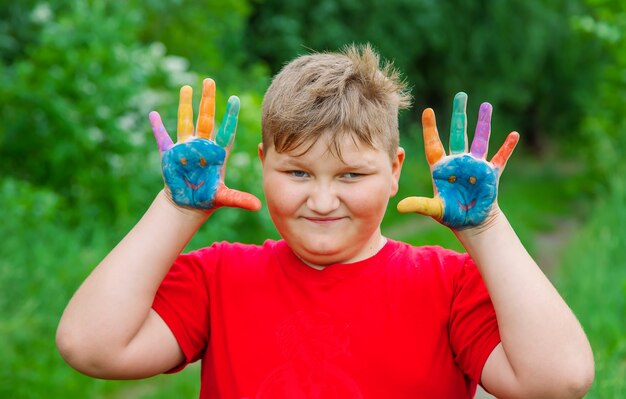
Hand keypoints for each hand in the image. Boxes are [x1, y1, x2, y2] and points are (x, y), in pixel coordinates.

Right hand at [149, 78, 260, 210]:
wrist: (189, 204)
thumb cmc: (208, 199)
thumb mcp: (225, 198)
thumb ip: (239, 199)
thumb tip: (258, 207)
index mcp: (217, 153)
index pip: (225, 131)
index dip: (229, 116)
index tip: (234, 99)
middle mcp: (202, 146)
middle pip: (206, 119)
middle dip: (207, 100)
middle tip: (209, 80)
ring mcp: (186, 149)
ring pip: (186, 122)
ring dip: (185, 106)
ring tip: (187, 87)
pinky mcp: (171, 156)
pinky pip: (163, 139)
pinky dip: (158, 128)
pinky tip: (153, 115)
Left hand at [397, 92, 518, 229]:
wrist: (471, 223)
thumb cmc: (451, 215)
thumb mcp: (434, 209)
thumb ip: (419, 205)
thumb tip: (399, 207)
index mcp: (441, 167)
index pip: (434, 144)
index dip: (431, 128)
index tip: (428, 110)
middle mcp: (458, 161)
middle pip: (458, 133)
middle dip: (459, 114)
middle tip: (460, 95)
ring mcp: (475, 165)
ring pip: (480, 139)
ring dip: (483, 123)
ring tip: (486, 105)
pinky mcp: (490, 174)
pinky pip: (500, 158)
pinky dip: (507, 147)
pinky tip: (514, 135)